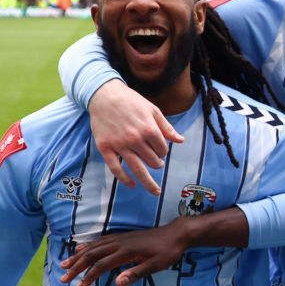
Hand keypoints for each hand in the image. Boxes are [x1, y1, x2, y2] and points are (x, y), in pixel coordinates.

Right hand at [57, 221, 183, 285]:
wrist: (176, 234)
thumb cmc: (167, 252)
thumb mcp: (156, 266)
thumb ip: (136, 273)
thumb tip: (117, 283)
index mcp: (126, 252)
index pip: (101, 266)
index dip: (89, 277)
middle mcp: (119, 243)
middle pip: (92, 255)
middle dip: (76, 266)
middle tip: (63, 277)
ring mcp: (119, 238)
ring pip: (93, 247)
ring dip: (78, 256)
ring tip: (65, 263)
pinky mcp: (122, 237)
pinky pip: (99, 241)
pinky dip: (88, 246)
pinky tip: (81, 249)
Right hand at [91, 78, 181, 195]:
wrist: (104, 95)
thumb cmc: (131, 101)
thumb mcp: (152, 110)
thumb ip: (166, 127)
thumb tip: (180, 141)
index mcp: (149, 129)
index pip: (162, 150)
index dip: (163, 151)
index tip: (159, 149)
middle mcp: (135, 139)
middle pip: (152, 161)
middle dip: (157, 163)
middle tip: (156, 162)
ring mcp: (119, 145)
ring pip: (137, 169)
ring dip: (148, 182)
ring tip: (155, 191)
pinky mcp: (105, 148)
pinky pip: (116, 168)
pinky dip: (124, 179)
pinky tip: (132, 185)